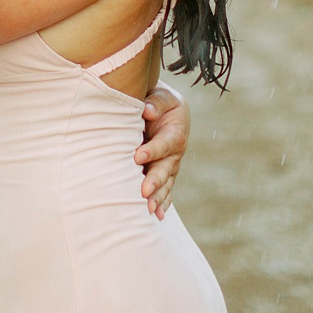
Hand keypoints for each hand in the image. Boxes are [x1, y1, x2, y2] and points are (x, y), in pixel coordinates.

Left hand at [135, 82, 188, 218]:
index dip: (152, 150)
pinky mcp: (165, 174)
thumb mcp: (162, 96)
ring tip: (148, 210)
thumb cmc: (161, 102)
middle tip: (143, 191)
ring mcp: (170, 166)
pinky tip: (156, 216)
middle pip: (166, 169)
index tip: (138, 156)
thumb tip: (148, 111)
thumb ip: (156, 102)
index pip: (164, 144)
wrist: (167, 111)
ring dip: (157, 197)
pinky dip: (162, 203)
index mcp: (175, 134)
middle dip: (155, 181)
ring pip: (165, 184)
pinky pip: (166, 191)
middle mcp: (175, 154)